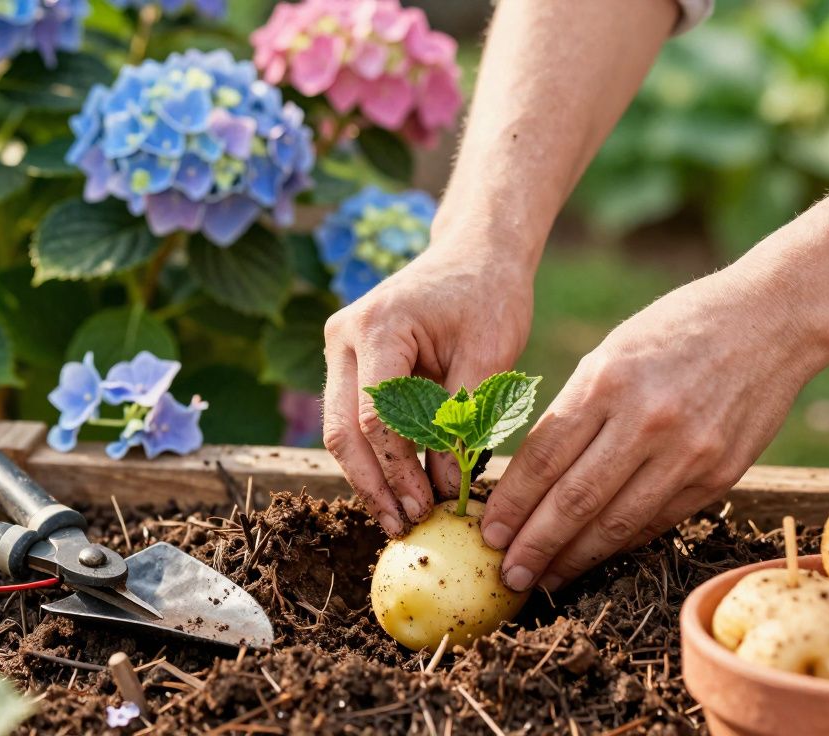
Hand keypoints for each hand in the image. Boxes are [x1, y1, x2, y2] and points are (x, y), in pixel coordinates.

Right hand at [323, 234, 533, 536]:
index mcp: (378, 326)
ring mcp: (339, 349)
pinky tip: (397, 490)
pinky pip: (352, 419)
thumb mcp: (489, 355)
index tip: (430, 505)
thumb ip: (464, 420)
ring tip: (399, 518)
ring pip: (339, 430)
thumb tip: (448, 490)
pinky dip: (374, 456)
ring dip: (368, 478)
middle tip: (404, 526)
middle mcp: (344, 336)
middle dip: (374, 484)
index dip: (401, 468)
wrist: (474, 255)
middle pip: (343, 429)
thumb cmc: (488, 296)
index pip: (378, 415)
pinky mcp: (348, 363)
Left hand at [481, 269, 828, 591]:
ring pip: (617, 522)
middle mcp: (646, 420)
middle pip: (575, 500)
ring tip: (545, 579)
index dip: (512, 502)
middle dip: (534, 544)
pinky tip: (597, 556)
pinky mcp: (720, 474)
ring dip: (575, 558)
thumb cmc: (677, 329)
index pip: (544, 458)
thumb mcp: (612, 352)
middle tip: (506, 574)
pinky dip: (622, 543)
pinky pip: (658, 520)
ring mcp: (687, 452)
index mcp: (607, 381)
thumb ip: (575, 410)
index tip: (488, 531)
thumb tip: (532, 476)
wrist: (769, 321)